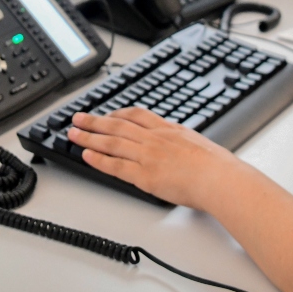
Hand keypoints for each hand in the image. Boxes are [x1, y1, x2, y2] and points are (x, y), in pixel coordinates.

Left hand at [66, 107, 248, 210]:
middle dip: (95, 120)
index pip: (137, 115)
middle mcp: (154, 139)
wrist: (219, 179)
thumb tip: (178, 147)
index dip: (118, 113)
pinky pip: (115, 166)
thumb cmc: (216, 166)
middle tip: (77, 117)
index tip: (107, 113)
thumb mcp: (197, 142)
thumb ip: (181, 142)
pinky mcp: (144, 175)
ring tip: (72, 133)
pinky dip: (99, 159)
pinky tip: (86, 154)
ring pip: (111, 142)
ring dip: (89, 136)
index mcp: (167, 130)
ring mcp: (147, 156)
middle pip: (117, 125)